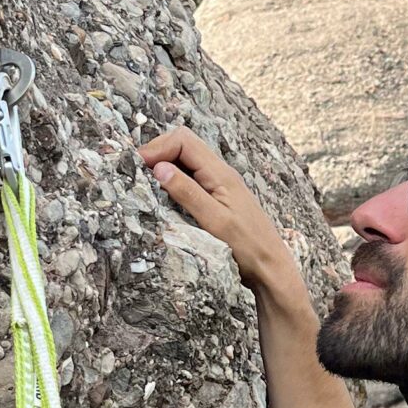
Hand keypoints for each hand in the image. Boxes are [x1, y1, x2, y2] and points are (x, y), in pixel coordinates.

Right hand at [140, 126, 298, 293]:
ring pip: (186, 161)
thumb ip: (187, 193)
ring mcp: (219, 184)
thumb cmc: (247, 247)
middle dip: (158, 153)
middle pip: (183, 145)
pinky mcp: (217, 197)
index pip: (183, 140)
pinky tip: (164, 196)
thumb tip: (159, 168)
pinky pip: (192, 178)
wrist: (270, 267)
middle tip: (136, 173)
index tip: (137, 166)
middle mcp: (220, 173)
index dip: (157, 148)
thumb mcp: (214, 221)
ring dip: (164, 166)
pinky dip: (174, 180)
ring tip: (145, 183)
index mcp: (220, 173)